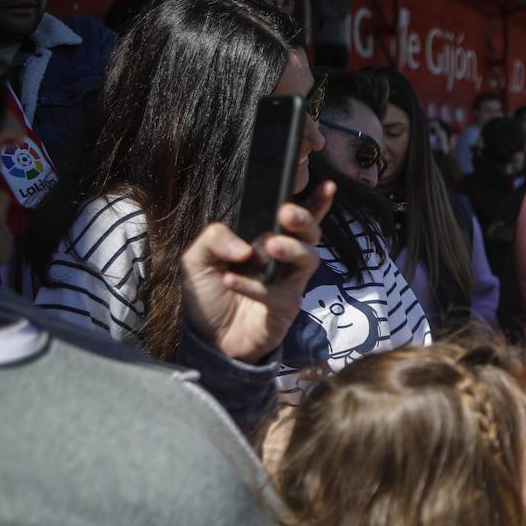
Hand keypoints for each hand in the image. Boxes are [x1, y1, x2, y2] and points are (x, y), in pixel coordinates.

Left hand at [181, 182, 334, 361]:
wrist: (209, 340)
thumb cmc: (210, 296)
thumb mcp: (197, 260)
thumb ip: (213, 239)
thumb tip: (243, 245)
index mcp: (267, 241)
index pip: (296, 219)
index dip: (317, 202)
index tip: (328, 185)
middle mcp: (284, 259)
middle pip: (311, 234)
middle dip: (305, 219)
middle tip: (286, 213)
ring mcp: (289, 283)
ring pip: (308, 260)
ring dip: (291, 248)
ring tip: (269, 246)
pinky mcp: (286, 307)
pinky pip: (278, 292)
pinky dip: (254, 285)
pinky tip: (232, 281)